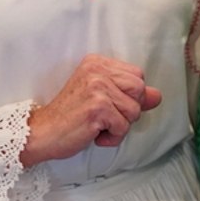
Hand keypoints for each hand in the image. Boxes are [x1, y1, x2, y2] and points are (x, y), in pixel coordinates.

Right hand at [20, 54, 162, 165]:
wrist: (42, 132)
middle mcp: (97, 70)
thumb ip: (129, 94)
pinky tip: (94, 134)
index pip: (137, 75)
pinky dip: (112, 138)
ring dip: (119, 126)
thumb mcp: (101, 98)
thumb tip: (157, 96)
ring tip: (97, 125)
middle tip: (104, 116)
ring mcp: (97, 88)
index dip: (129, 96)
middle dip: (128, 110)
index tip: (109, 104)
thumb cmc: (70, 116)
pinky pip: (124, 127)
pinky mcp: (97, 108)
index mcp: (97, 62)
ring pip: (134, 111)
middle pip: (140, 90)